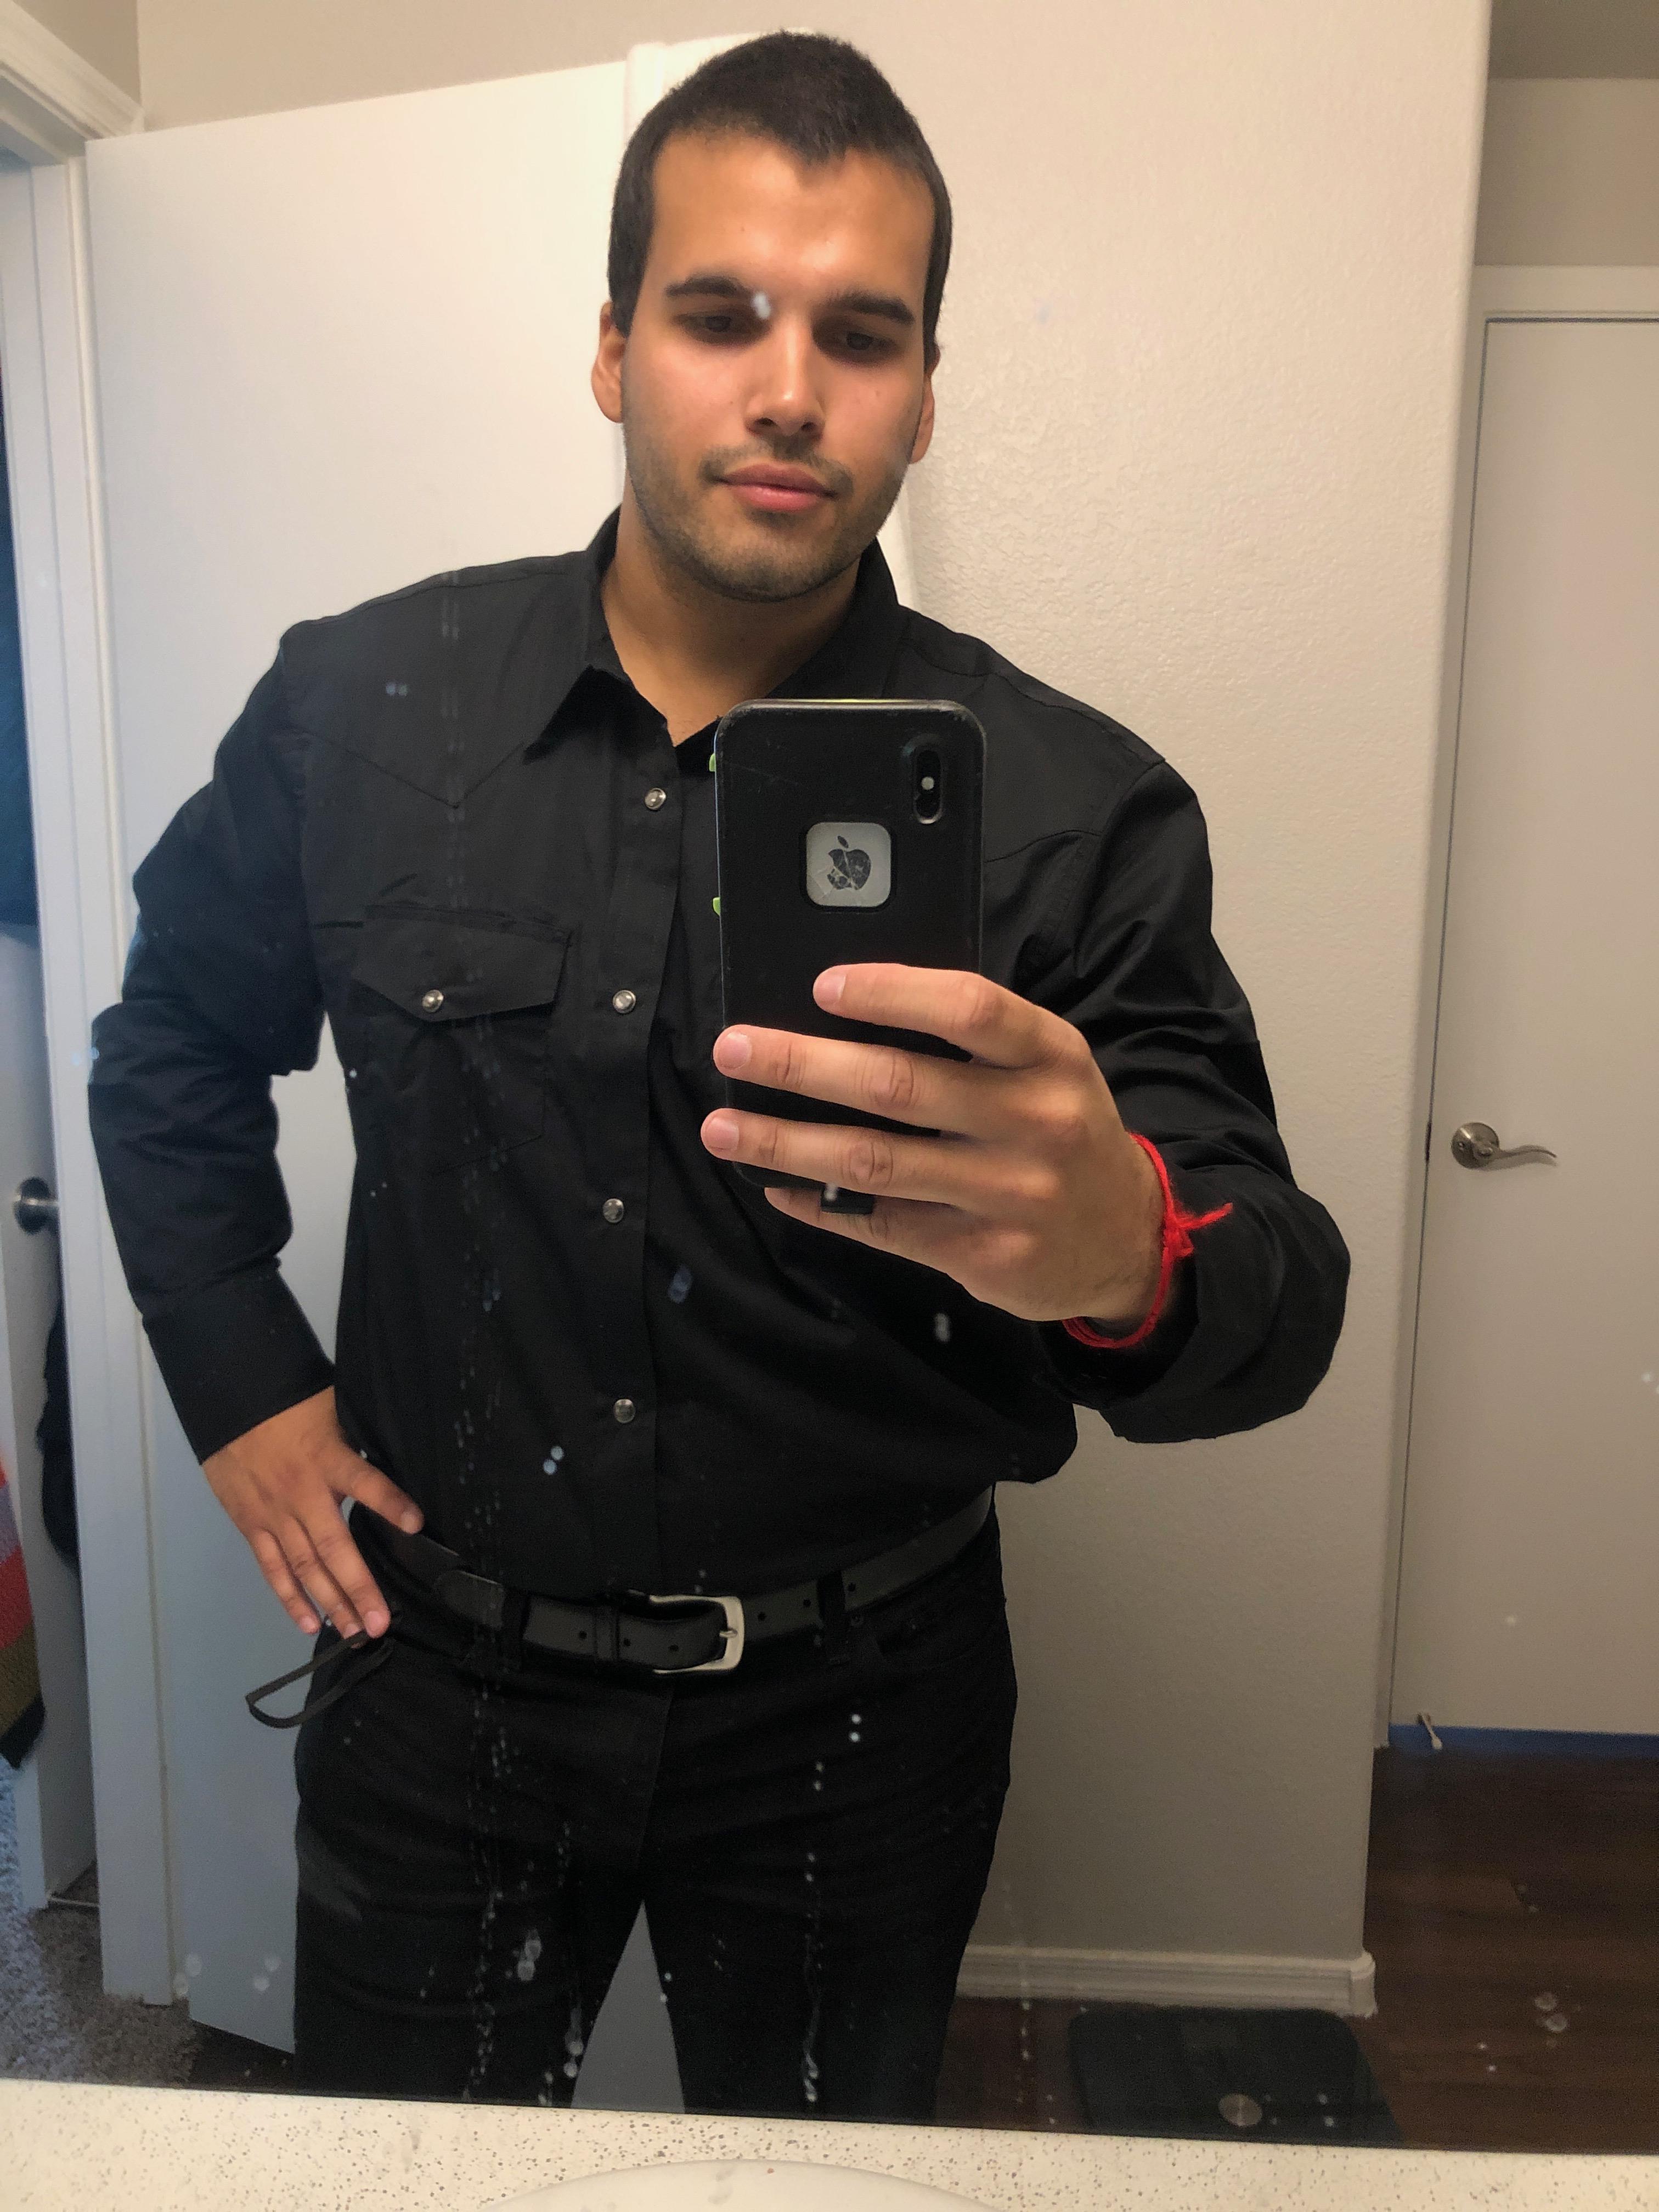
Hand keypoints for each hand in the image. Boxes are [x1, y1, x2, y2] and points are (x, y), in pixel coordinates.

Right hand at [200, 1386, 422, 1639]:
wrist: (232, 1403)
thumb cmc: (293, 1406)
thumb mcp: (335, 1412)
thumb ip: (360, 1443)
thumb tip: (400, 1458)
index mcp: (328, 1459)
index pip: (365, 1482)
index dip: (390, 1503)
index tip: (417, 1524)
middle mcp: (302, 1494)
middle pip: (334, 1547)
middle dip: (358, 1588)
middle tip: (380, 1624)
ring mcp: (274, 1514)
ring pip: (305, 1567)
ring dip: (331, 1602)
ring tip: (355, 1632)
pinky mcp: (252, 1525)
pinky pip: (272, 1568)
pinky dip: (290, 1597)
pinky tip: (309, 1622)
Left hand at [700, 964, 1165, 1330]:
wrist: (1126, 1237)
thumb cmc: (1060, 1129)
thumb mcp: (1045, 1067)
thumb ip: (972, 1040)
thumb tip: (842, 1011)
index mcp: (1051, 1055)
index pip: (969, 1008)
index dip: (891, 992)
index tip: (820, 985)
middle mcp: (1035, 1121)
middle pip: (900, 1085)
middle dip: (803, 1064)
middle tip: (734, 1049)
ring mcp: (1009, 1194)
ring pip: (875, 1162)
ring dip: (786, 1142)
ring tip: (724, 1127)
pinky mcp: (983, 1254)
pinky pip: (881, 1223)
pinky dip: (819, 1203)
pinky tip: (777, 1184)